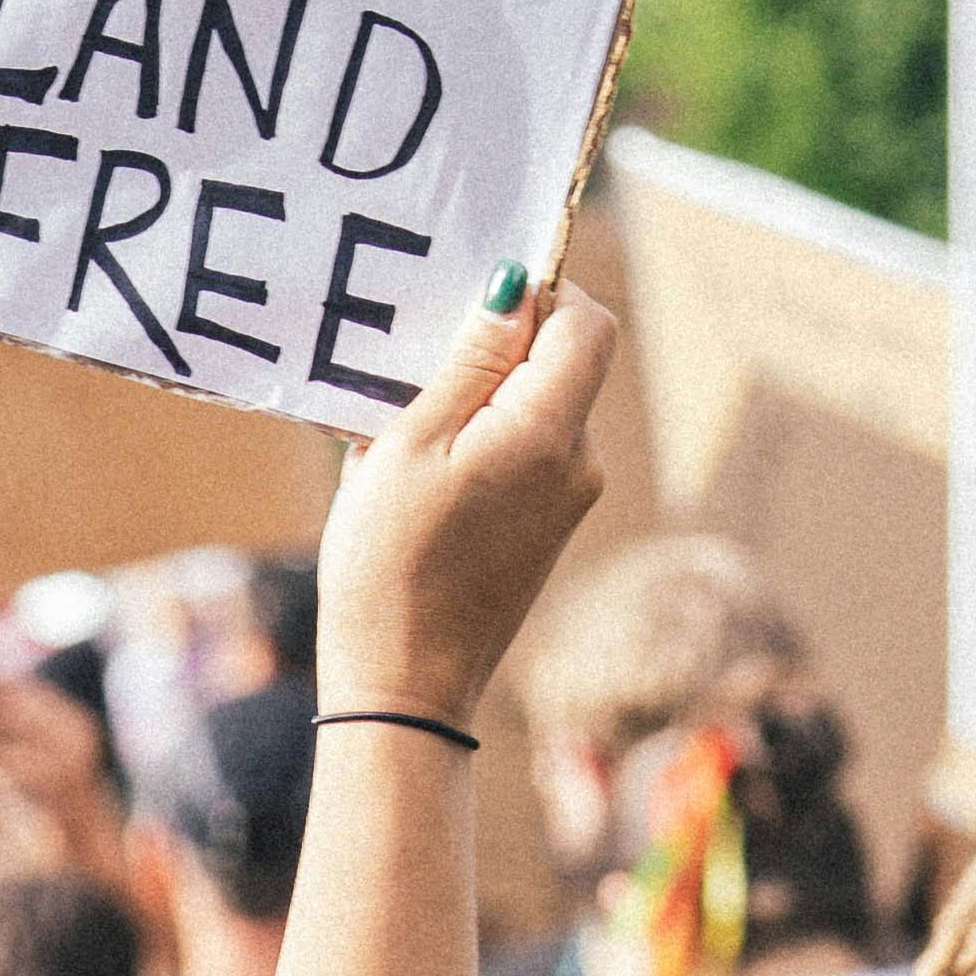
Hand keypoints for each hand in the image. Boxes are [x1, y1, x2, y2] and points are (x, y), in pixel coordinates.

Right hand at [313, 279, 616, 729]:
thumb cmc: (389, 565)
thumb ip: (469, 362)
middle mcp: (578, 461)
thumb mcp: (408, 445)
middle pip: (562, 361)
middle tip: (410, 370)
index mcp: (549, 431)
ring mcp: (568, 498)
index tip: (469, 303)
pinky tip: (421, 477)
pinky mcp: (547, 527)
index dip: (539, 292)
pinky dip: (481, 443)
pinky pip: (526, 453)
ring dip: (477, 400)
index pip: (586, 321)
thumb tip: (515, 288)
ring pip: (537, 407)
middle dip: (494, 349)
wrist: (404, 687)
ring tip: (403, 436)